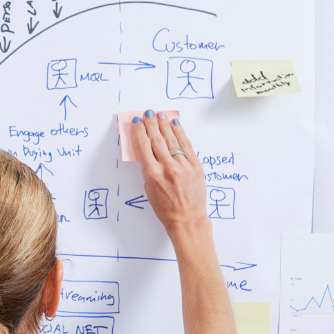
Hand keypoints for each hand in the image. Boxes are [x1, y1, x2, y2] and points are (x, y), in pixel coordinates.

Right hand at [130, 111, 209, 236]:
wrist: (187, 220)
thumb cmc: (166, 209)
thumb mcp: (149, 189)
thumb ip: (148, 169)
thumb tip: (147, 150)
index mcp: (153, 175)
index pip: (143, 146)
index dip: (139, 131)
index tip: (137, 122)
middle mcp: (168, 168)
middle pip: (157, 139)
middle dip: (151, 124)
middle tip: (147, 113)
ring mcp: (184, 166)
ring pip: (172, 139)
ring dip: (164, 124)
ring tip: (160, 114)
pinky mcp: (196, 166)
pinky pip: (186, 144)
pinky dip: (180, 133)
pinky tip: (175, 124)